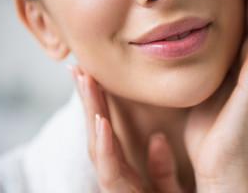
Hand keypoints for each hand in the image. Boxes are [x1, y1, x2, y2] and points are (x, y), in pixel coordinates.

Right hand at [68, 66, 183, 192]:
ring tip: (86, 82)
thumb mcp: (169, 188)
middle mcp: (116, 176)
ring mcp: (114, 187)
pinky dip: (104, 145)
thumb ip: (163, 169)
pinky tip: (101, 121)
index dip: (99, 103)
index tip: (91, 74)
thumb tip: (158, 140)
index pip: (108, 132)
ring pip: (96, 146)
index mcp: (125, 172)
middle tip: (77, 68)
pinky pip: (109, 172)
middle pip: (97, 133)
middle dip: (87, 100)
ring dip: (91, 113)